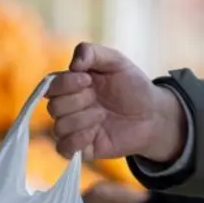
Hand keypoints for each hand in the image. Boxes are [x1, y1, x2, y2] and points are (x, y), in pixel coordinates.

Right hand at [46, 42, 185, 160]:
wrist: (153, 115)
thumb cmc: (133, 86)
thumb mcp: (116, 61)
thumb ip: (92, 52)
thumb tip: (72, 64)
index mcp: (71, 86)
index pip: (50, 86)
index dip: (65, 84)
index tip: (88, 80)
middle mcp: (69, 108)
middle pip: (53, 108)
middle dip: (78, 101)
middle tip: (99, 99)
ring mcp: (75, 129)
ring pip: (59, 128)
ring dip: (83, 120)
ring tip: (103, 115)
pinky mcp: (83, 148)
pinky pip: (64, 149)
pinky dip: (77, 141)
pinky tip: (94, 133)